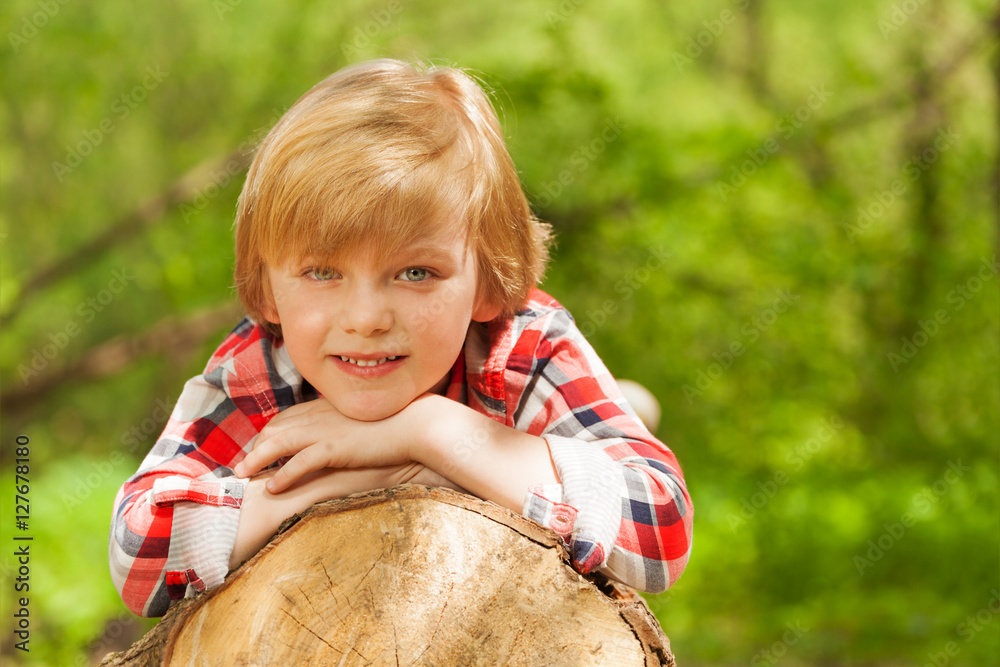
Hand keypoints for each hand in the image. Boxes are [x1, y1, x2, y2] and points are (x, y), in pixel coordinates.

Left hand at [233, 398, 422, 492]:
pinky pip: (301, 462)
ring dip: (257, 459)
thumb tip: (339, 440)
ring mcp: (326, 430)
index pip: (286, 417)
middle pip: (275, 428)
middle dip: (255, 447)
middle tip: (243, 467)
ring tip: (243, 476)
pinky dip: (284, 474)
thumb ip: (345, 426)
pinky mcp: (335, 448)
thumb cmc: (396, 424)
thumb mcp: (363, 421)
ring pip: (279, 442)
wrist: (417, 424)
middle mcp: (320, 415)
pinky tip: (273, 488)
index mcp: (326, 407)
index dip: (268, 434)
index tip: (259, 449)